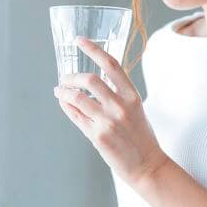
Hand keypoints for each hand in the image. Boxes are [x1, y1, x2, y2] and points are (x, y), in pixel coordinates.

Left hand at [53, 36, 167, 186]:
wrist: (147, 165)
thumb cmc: (141, 137)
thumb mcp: (135, 109)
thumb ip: (117, 94)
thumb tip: (94, 81)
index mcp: (132, 95)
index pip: (111, 65)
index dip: (93, 49)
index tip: (80, 40)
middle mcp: (120, 106)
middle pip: (89, 79)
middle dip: (72, 76)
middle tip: (65, 77)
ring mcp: (108, 121)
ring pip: (77, 97)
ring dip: (64, 91)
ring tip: (59, 91)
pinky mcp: (97, 136)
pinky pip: (75, 116)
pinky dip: (66, 107)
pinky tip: (64, 104)